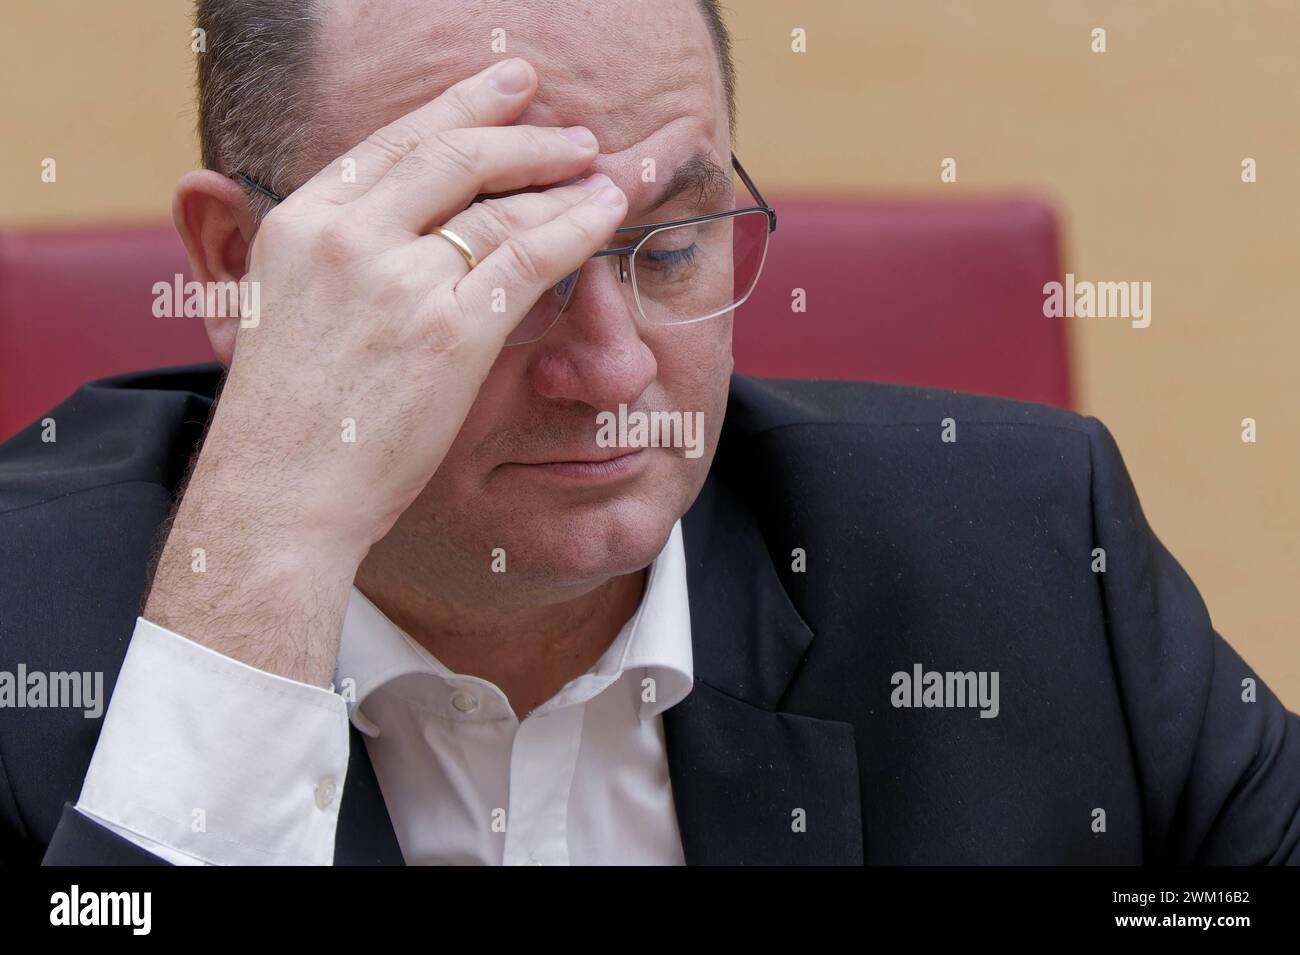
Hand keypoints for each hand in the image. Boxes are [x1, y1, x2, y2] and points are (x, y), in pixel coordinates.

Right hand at [144, 57, 626, 684]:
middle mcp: (344, 237)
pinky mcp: (446, 333)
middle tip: (569, 125)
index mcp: (297, 224)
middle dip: (522, 129)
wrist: (274, 495)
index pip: (391, 144)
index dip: (458, 108)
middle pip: (451, 155)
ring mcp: (396, 282)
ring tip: (600, 166)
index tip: (502, 89)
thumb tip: (384, 228)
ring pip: (498, 203)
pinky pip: (528, 258)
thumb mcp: (280, 311)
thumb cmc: (285, 421)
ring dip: (560, 176)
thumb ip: (328, 259)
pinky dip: (576, 226)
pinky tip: (605, 212)